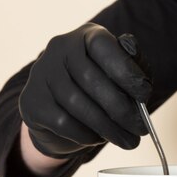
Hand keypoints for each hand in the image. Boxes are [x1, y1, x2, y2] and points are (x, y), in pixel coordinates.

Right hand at [19, 23, 151, 157]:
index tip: (145, 96)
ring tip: (127, 140)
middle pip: (90, 79)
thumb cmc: (99, 91)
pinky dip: (86, 134)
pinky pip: (63, 122)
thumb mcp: (121, 76)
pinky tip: (98, 138)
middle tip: (140, 129)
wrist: (60, 115)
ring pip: (77, 104)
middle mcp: (59, 48)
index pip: (103, 46)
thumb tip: (141, 79)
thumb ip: (135, 71)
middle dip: (121, 109)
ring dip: (107, 127)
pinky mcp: (32, 101)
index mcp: (85, 36)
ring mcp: (41, 74)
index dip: (125, 71)